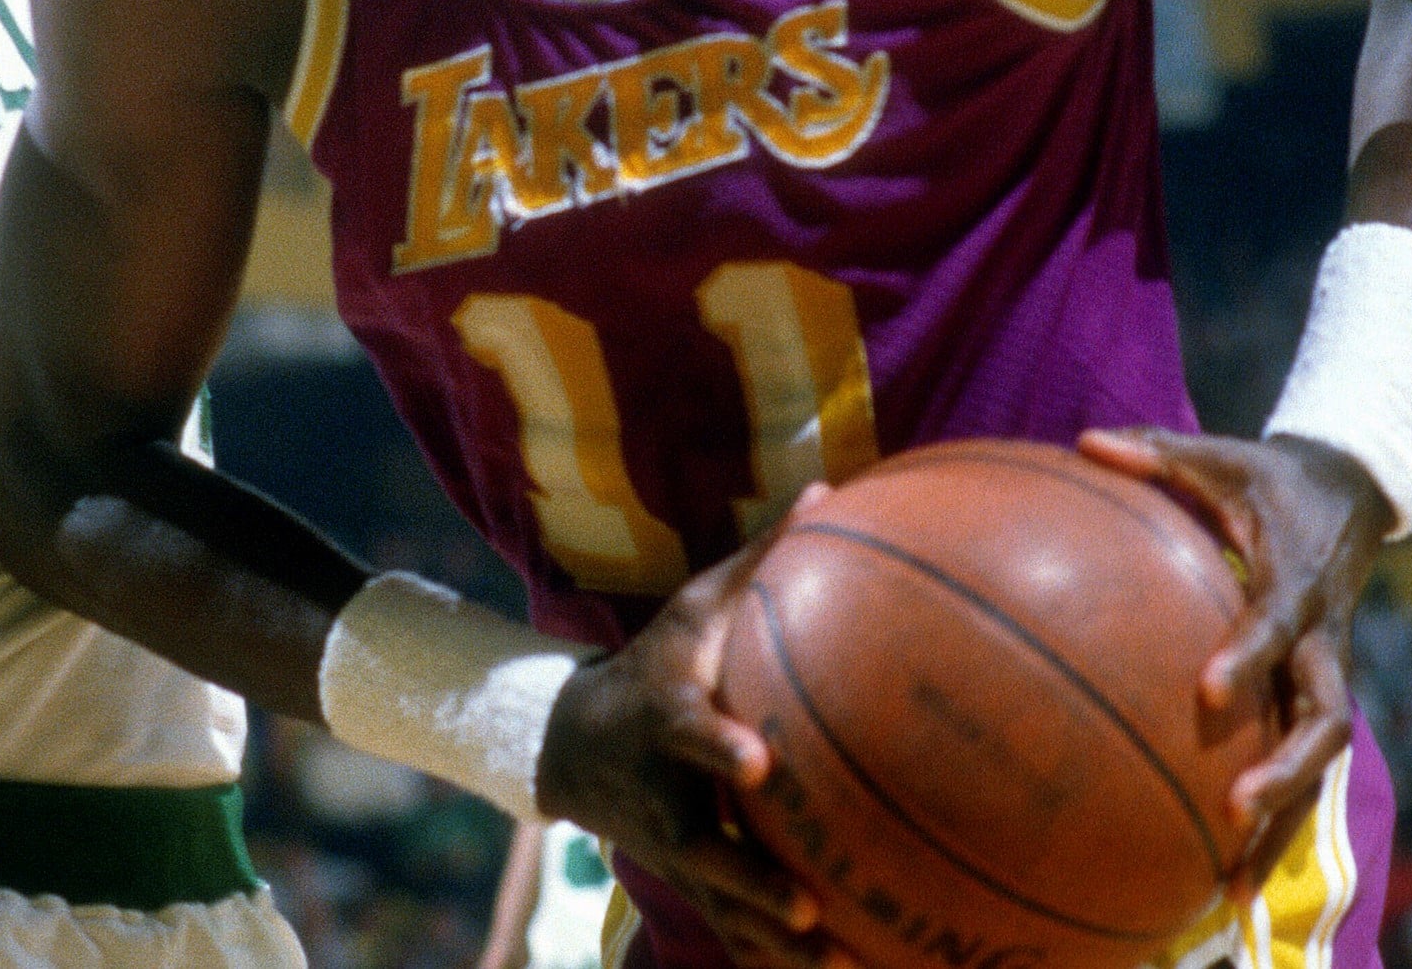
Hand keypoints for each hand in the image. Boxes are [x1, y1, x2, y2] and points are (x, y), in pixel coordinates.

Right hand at [535, 518, 853, 968]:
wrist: (573, 741)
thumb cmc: (655, 661)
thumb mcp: (693, 606)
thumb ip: (761, 557)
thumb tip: (832, 489)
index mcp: (666, 721)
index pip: (689, 734)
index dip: (716, 747)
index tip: (757, 764)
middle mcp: (664, 796)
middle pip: (704, 850)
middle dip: (750, 882)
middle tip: (803, 907)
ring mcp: (675, 851)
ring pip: (724, 908)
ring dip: (774, 944)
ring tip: (839, 968)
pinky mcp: (691, 883)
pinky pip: (736, 931)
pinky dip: (778, 960)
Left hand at [1077, 428, 1391, 901]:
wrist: (1348, 492)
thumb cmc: (1265, 475)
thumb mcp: (1217, 456)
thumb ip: (1156, 452)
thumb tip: (1085, 441)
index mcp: (1295, 581)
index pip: (1276, 627)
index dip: (1248, 656)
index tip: (1207, 692)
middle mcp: (1320, 639)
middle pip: (1322, 722)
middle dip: (1285, 773)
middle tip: (1233, 813)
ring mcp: (1323, 673)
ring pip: (1318, 761)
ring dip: (1284, 821)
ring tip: (1234, 885)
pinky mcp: (1314, 692)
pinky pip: (1300, 760)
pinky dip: (1275, 814)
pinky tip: (1224, 868)